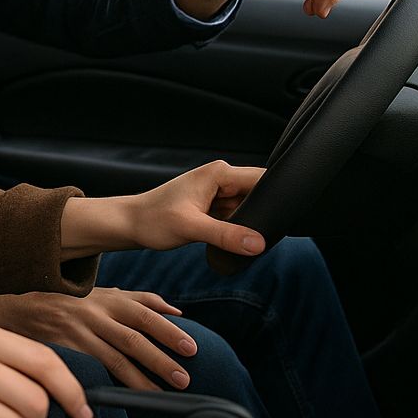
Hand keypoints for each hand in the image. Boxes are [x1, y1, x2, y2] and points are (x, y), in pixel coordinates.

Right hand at [0, 288, 196, 390]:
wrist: (17, 302)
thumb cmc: (67, 298)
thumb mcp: (103, 291)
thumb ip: (140, 300)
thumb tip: (177, 310)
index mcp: (108, 299)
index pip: (144, 315)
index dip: (168, 331)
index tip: (191, 348)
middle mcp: (94, 315)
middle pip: (132, 338)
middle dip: (159, 359)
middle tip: (184, 378)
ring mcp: (77, 334)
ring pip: (114, 358)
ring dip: (141, 378)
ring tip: (162, 394)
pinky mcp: (62, 351)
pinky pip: (89, 370)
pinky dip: (106, 383)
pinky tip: (120, 398)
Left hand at [126, 160, 265, 254]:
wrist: (131, 224)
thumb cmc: (153, 220)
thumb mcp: (191, 228)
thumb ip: (226, 235)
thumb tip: (259, 244)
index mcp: (219, 173)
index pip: (262, 179)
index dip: (277, 197)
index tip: (286, 218)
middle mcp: (222, 179)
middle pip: (260, 194)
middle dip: (266, 214)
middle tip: (269, 236)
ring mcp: (219, 194)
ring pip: (251, 208)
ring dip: (253, 223)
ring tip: (250, 240)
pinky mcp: (215, 208)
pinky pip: (239, 217)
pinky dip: (241, 229)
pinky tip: (239, 241)